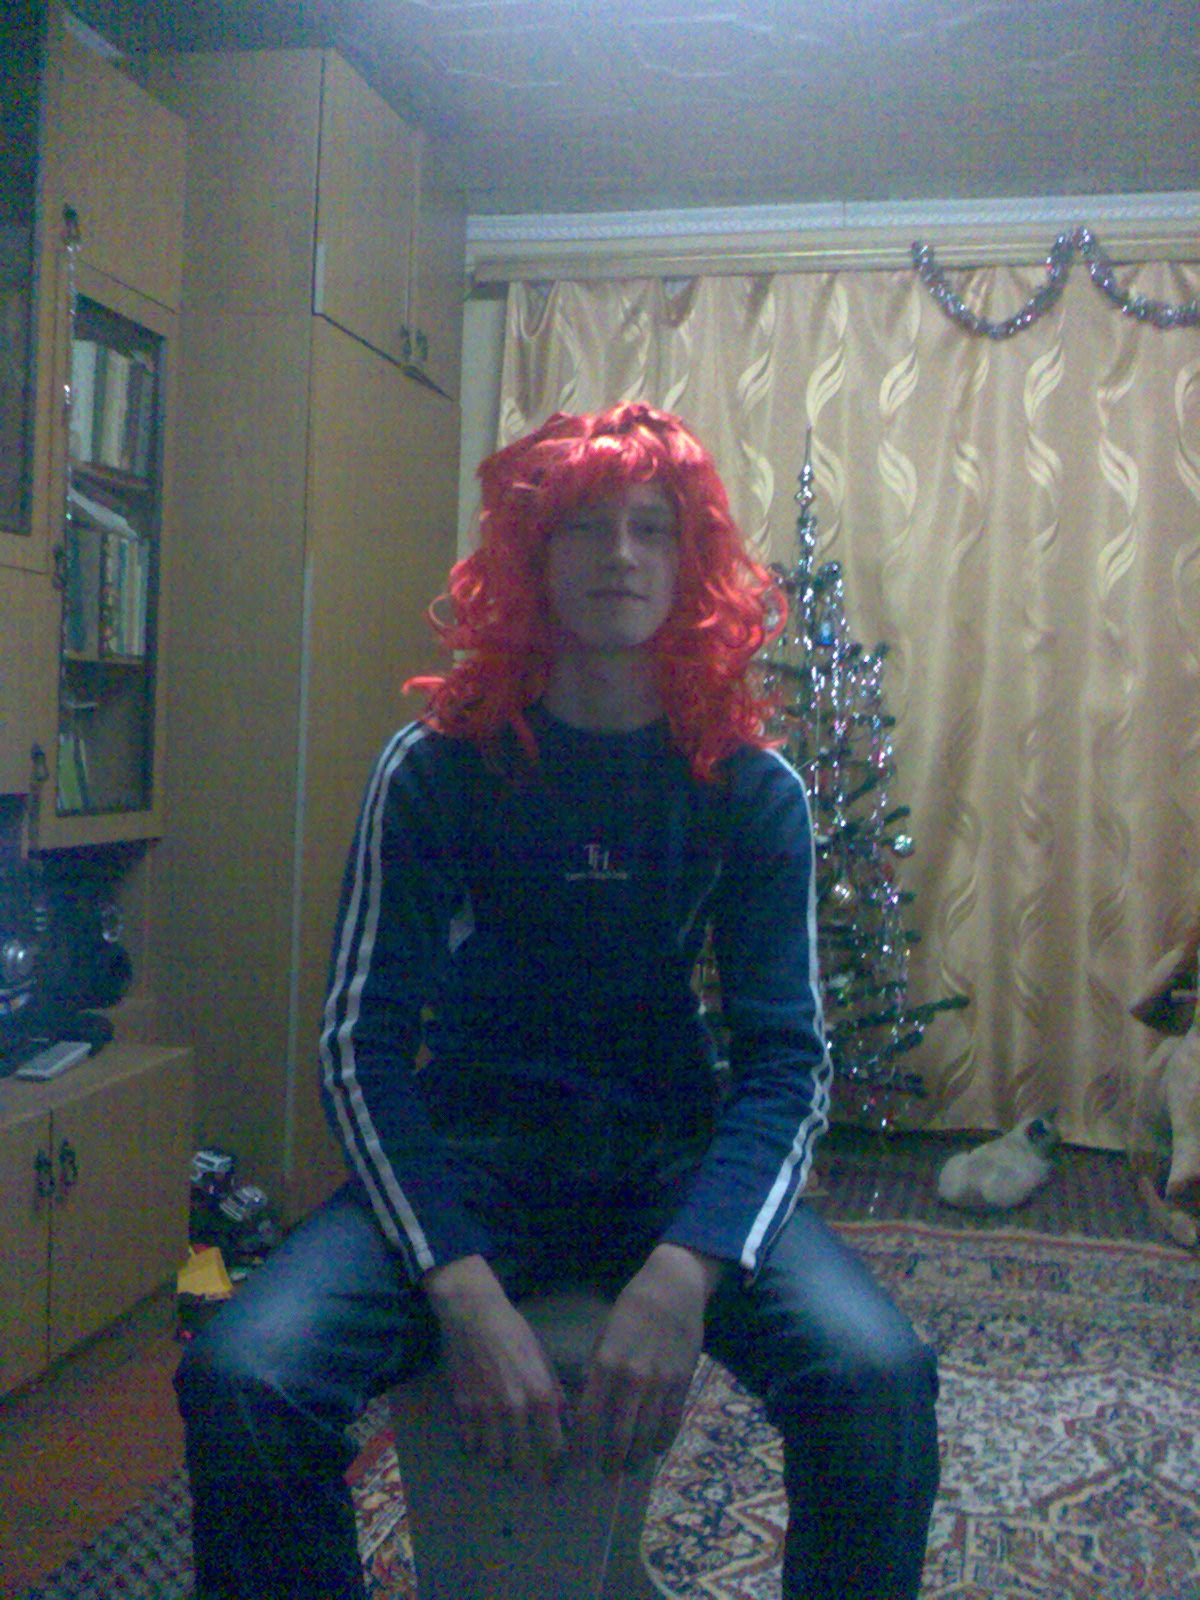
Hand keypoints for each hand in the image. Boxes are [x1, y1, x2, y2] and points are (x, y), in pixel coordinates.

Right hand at [423, 1255, 565, 1476]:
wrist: (473, 1314)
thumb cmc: (513, 1331)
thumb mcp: (542, 1357)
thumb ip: (554, 1391)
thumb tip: (565, 1420)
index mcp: (540, 1395)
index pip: (554, 1448)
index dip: (557, 1467)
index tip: (557, 1475)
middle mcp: (514, 1408)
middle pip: (523, 1463)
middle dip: (529, 1474)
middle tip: (532, 1477)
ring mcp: (486, 1411)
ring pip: (494, 1459)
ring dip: (501, 1463)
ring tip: (506, 1461)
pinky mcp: (462, 1408)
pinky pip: (470, 1445)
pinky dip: (476, 1448)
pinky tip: (481, 1443)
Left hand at [578, 1243, 722, 1474]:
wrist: (674, 1288)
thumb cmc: (633, 1307)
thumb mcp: (605, 1333)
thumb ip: (597, 1367)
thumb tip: (586, 1399)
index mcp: (606, 1364)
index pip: (588, 1416)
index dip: (582, 1444)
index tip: (578, 1460)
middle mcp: (632, 1378)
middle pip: (619, 1434)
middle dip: (611, 1461)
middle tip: (607, 1474)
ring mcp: (660, 1383)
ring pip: (646, 1435)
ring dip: (637, 1458)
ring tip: (630, 1468)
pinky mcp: (682, 1383)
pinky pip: (672, 1422)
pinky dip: (662, 1441)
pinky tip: (655, 1450)